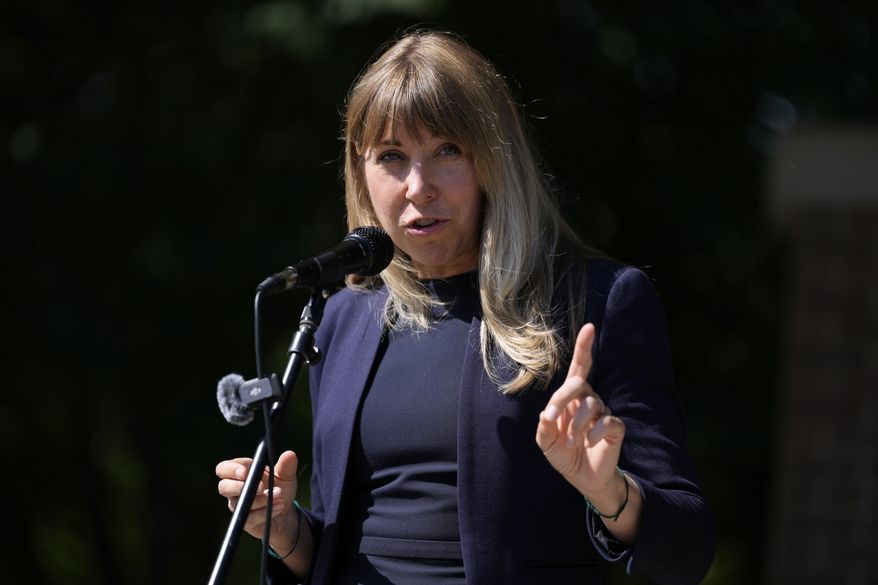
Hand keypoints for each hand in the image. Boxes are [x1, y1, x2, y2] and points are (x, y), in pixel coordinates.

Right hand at [215, 450, 300, 550]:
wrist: (286, 513)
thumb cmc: (281, 488)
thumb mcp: (286, 476)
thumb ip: (287, 466)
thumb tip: (289, 454)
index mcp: (242, 472)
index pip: (224, 468)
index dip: (232, 470)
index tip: (245, 472)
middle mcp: (235, 489)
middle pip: (223, 487)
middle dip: (239, 487)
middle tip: (261, 487)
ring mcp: (239, 506)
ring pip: (240, 504)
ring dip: (260, 500)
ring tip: (279, 495)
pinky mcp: (245, 521)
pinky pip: (250, 518)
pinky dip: (266, 512)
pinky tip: (279, 506)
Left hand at [535, 324, 625, 497]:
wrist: (583, 477)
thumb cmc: (564, 454)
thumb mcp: (546, 441)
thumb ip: (544, 427)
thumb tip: (546, 413)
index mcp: (571, 397)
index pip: (579, 366)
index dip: (584, 347)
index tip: (590, 326)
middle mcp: (589, 399)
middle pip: (579, 383)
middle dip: (562, 398)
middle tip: (552, 419)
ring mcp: (604, 411)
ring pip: (591, 404)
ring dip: (576, 424)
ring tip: (572, 441)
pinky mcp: (616, 427)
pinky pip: (608, 421)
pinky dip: (594, 432)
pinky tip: (589, 442)